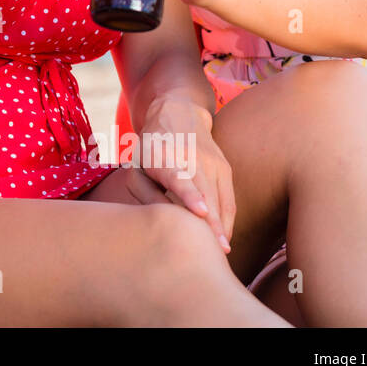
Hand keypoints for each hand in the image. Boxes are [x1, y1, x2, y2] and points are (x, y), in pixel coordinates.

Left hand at [125, 95, 234, 252]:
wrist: (178, 114)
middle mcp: (191, 157)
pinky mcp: (224, 167)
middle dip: (212, 222)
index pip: (179, 177)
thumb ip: (146, 192)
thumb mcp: (137, 166)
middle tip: (216, 251)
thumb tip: (166, 218)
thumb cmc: (151, 150)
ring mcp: (212, 161)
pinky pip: (228, 198)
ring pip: (220, 198)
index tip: (201, 212)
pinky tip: (224, 238)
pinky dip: (227, 219)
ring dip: (223, 225)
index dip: (190, 194)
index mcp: (163, 156)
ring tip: (222, 252)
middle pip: (205, 193)